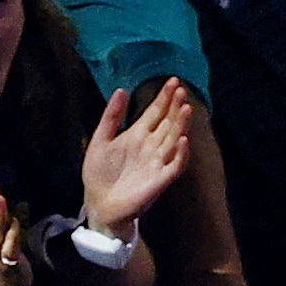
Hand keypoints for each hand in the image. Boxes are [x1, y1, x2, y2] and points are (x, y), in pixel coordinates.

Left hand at [78, 83, 193, 236]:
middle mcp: (151, 146)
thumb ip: (111, 117)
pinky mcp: (160, 180)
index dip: (164, 97)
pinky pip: (174, 166)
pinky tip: (183, 141)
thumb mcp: (100, 140)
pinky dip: (180, 154)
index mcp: (137, 135)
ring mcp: (157, 162)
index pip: (155, 112)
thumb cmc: (99, 174)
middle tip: (181, 89)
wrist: (99, 203)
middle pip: (167, 122)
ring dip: (181, 125)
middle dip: (175, 107)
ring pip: (174, 140)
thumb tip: (122, 90)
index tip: (173, 81)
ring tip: (186, 108)